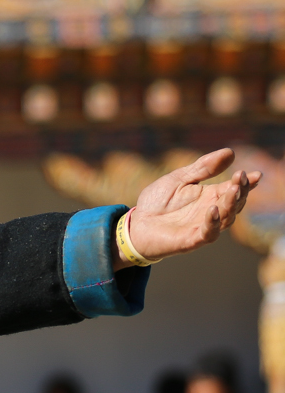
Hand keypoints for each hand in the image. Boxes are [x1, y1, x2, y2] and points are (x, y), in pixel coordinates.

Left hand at [114, 149, 260, 270]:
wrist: (136, 223)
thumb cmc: (157, 201)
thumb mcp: (179, 179)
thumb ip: (202, 168)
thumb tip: (230, 152)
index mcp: (210, 196)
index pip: (233, 189)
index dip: (246, 182)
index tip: (256, 174)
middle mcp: (211, 212)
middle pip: (234, 203)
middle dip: (240, 191)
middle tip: (241, 178)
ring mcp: (202, 227)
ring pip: (226, 218)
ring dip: (230, 204)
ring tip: (232, 189)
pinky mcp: (191, 240)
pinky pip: (208, 233)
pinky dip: (212, 223)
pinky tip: (212, 209)